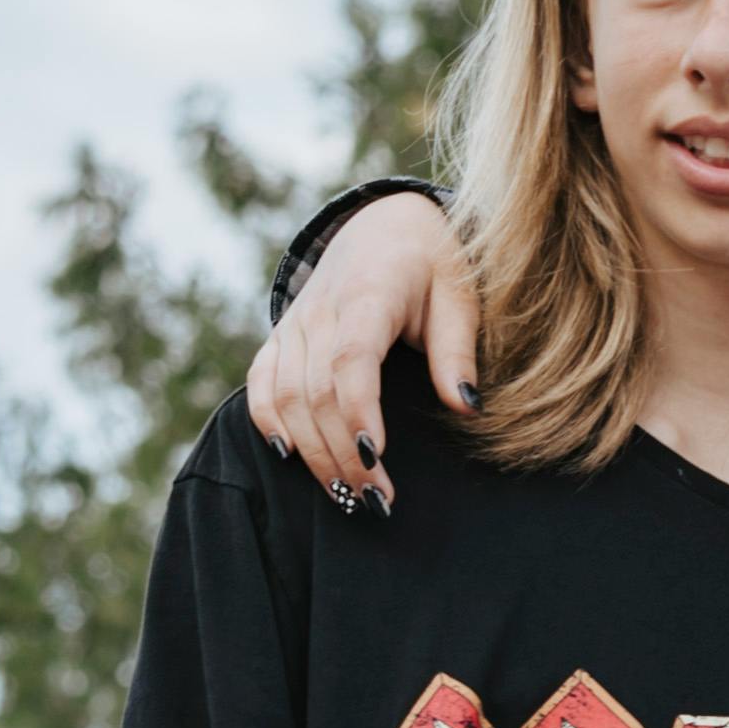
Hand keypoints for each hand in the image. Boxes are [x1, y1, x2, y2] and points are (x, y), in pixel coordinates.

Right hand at [247, 193, 479, 504]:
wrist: (384, 224)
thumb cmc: (432, 265)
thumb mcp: (459, 297)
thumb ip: (456, 352)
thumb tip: (466, 407)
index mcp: (367, 294)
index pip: (350, 360)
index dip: (356, 412)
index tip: (375, 460)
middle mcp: (320, 309)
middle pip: (316, 391)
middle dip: (341, 453)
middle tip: (375, 503)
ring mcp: (295, 322)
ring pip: (285, 395)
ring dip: (311, 451)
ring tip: (345, 496)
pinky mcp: (283, 335)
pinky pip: (261, 381)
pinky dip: (268, 420)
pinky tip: (289, 457)